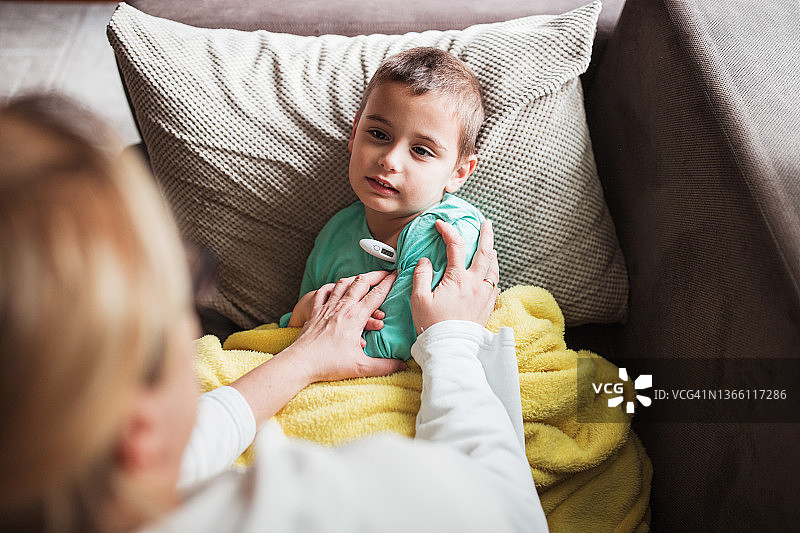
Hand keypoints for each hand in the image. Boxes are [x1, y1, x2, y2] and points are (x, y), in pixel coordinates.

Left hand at [288, 270, 404, 381]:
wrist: (301, 362)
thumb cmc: (328, 364)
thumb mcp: (361, 367)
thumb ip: (385, 366)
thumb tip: (403, 366)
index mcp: (355, 318)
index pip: (376, 295)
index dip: (388, 283)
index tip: (396, 275)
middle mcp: (342, 308)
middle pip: (360, 283)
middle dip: (375, 275)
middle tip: (384, 272)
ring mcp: (327, 307)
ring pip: (342, 284)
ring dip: (355, 278)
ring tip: (362, 277)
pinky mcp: (315, 311)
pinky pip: (323, 292)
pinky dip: (331, 286)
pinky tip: (333, 287)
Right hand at [411, 219, 498, 331]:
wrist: (450, 348)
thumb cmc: (432, 325)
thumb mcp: (419, 299)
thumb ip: (422, 275)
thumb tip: (426, 261)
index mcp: (458, 279)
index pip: (455, 245)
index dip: (448, 230)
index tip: (440, 224)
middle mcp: (475, 284)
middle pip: (485, 252)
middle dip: (486, 234)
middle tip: (486, 223)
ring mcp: (484, 296)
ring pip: (494, 269)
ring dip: (492, 254)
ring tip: (490, 247)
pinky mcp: (487, 307)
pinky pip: (495, 286)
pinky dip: (493, 275)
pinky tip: (490, 276)